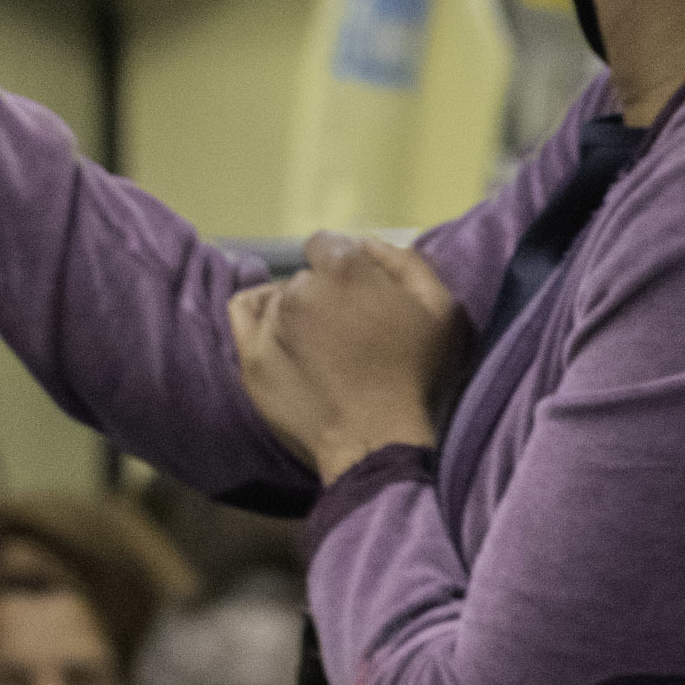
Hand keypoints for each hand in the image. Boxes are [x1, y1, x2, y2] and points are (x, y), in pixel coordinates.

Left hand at [229, 233, 467, 482]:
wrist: (376, 441)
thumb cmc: (416, 376)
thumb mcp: (441, 311)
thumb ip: (407, 263)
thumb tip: (369, 243)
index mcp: (346, 271)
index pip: (331, 244)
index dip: (348, 268)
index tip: (364, 295)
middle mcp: (301, 289)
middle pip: (308, 276)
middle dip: (327, 292)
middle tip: (350, 327)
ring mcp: (271, 322)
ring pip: (281, 296)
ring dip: (299, 309)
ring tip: (321, 343)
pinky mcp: (251, 354)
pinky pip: (243, 311)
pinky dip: (260, 310)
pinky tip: (280, 328)